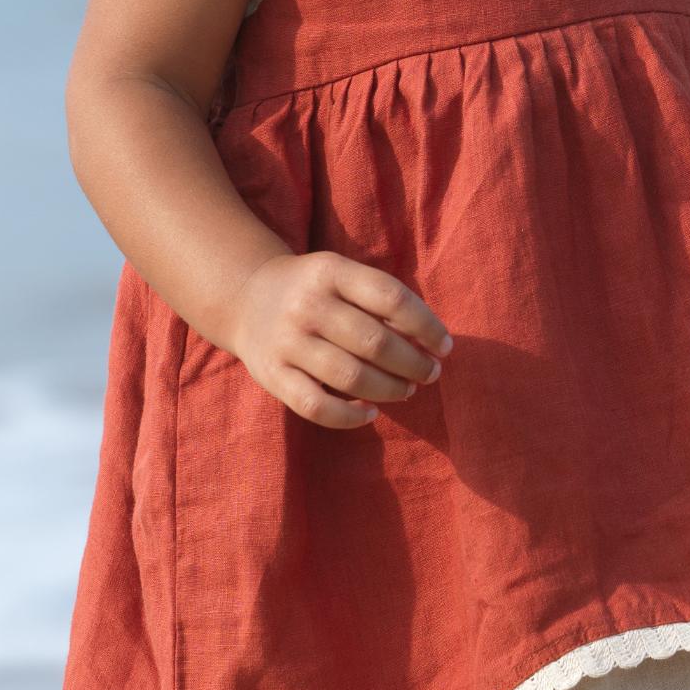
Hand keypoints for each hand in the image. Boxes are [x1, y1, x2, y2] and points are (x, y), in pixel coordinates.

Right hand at [223, 252, 450, 429]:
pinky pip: (316, 406)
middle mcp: (307, 305)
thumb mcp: (342, 276)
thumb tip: (430, 342)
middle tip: (430, 373)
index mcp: (331, 272)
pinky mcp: (271, 375)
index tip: (444, 347)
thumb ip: (380, 300)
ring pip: (351, 377)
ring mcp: (287, 342)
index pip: (391, 298)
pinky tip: (371, 413)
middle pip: (375, 342)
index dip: (426, 326)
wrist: (245, 297)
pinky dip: (350, 417)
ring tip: (408, 389)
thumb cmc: (314, 290)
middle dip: (413, 363)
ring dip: (390, 389)